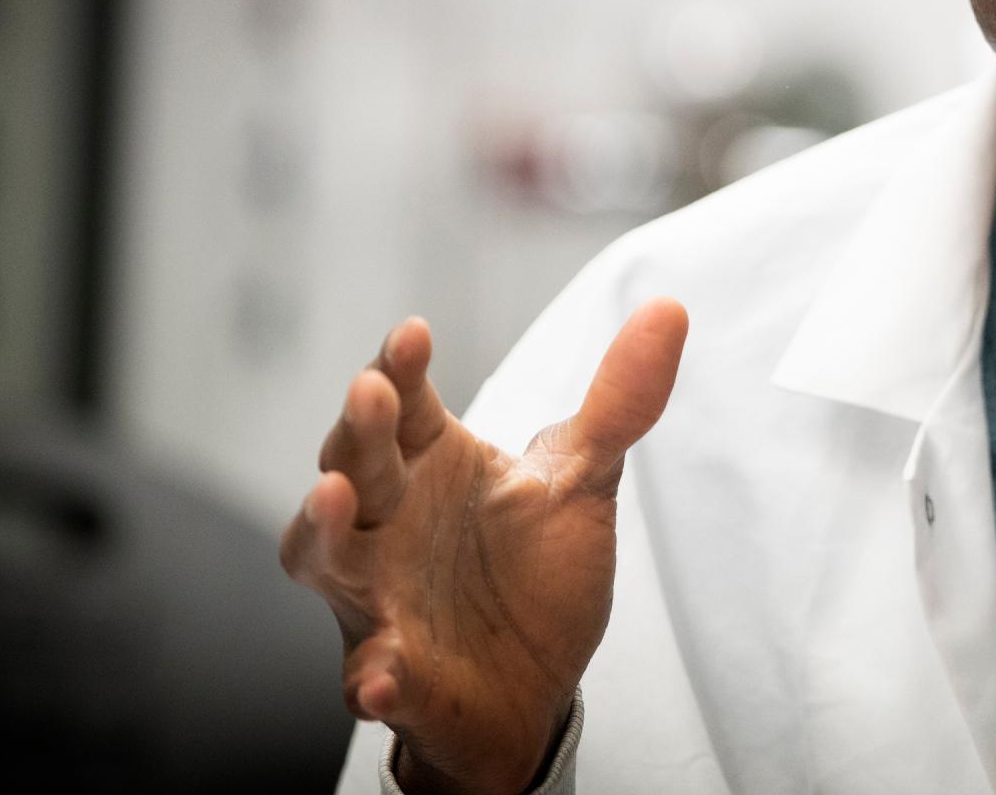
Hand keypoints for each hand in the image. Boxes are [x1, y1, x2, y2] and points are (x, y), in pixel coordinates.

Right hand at [279, 299, 688, 794]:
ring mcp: (379, 598)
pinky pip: (369, 676)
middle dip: (360, 430)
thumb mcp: (582, 480)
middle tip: (371, 391)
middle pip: (358, 465)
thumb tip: (669, 308)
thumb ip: (619, 401)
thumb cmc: (536, 572)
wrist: (532, 686)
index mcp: (429, 466)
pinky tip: (382, 676)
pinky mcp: (391, 677)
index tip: (415, 333)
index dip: (402, 368)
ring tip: (334, 497)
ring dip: (326, 530)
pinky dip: (372, 676)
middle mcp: (388, 523)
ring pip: (329, 559)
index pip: (405, 404)